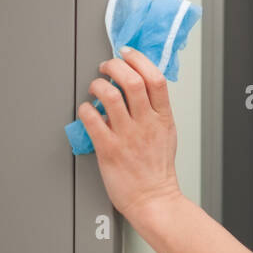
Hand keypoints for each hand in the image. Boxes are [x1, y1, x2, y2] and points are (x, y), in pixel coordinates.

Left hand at [76, 46, 182, 220]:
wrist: (153, 199)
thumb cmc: (157, 169)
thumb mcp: (167, 133)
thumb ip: (156, 109)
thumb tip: (139, 86)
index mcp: (164, 118)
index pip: (155, 78)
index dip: (138, 59)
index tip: (126, 53)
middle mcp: (147, 124)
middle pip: (131, 80)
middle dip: (114, 66)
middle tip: (106, 67)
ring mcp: (128, 136)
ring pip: (110, 96)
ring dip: (97, 85)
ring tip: (95, 88)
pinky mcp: (109, 149)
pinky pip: (91, 119)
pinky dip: (85, 109)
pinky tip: (87, 111)